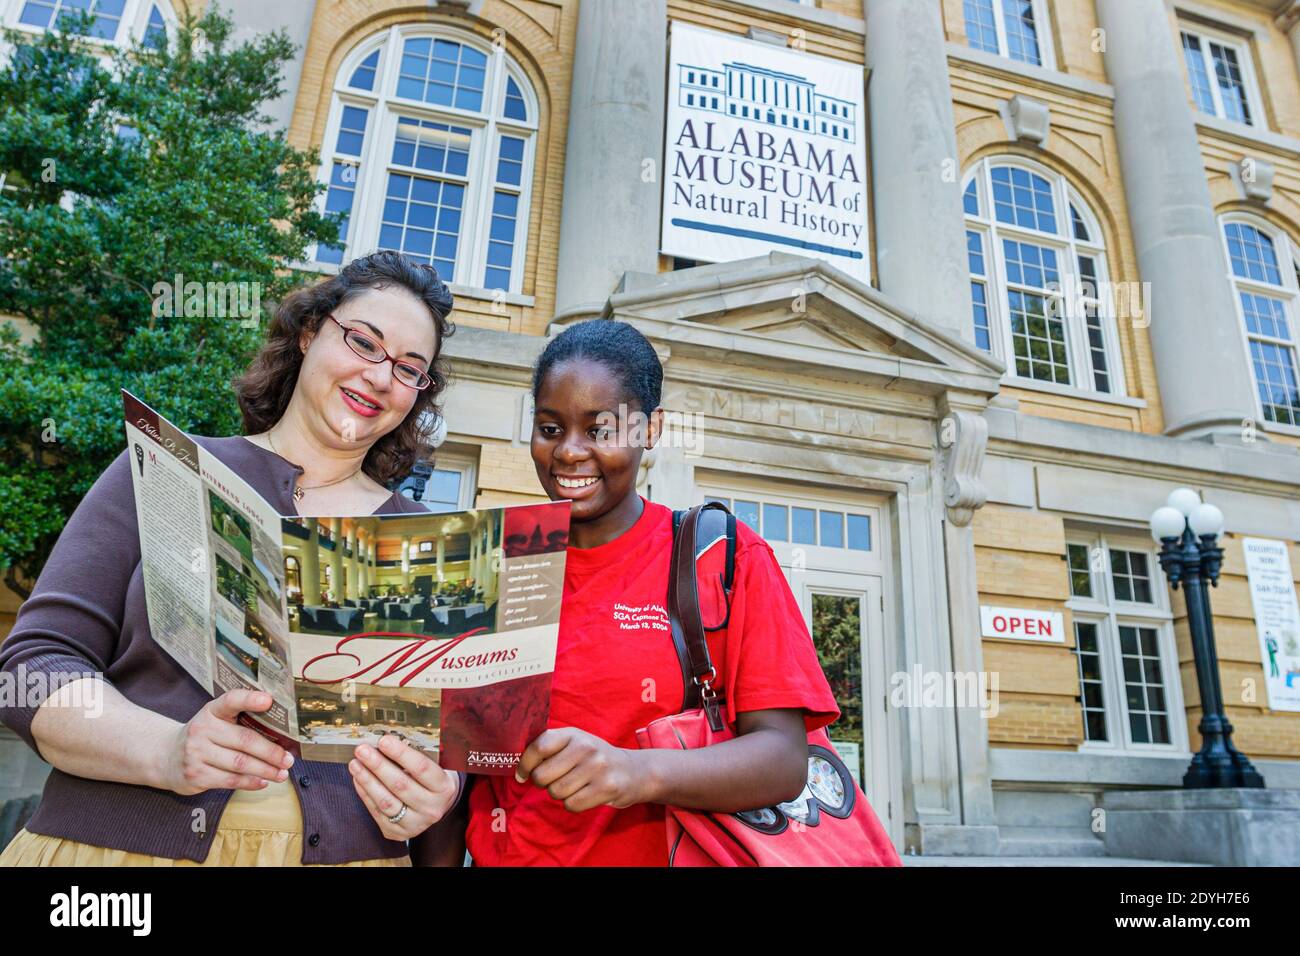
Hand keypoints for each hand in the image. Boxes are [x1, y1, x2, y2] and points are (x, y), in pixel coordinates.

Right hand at [161, 689, 293, 794]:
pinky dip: (250, 782)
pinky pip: (230, 780)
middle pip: (245, 740)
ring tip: (281, 774)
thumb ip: (240, 720)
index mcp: (211, 711)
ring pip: (240, 763)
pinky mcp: (195, 775)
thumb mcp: (216, 721)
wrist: (166, 757)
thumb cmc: (204, 737)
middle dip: (271, 752)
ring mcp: (196, 753)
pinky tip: (263, 782)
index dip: (249, 699)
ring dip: (265, 770)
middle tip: (288, 759)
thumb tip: (281, 732)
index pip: (231, 700)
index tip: (268, 700)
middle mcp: (202, 730)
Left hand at [348, 734, 460, 839]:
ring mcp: (415, 823)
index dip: (401, 753)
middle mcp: (431, 808)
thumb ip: (415, 756)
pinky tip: (358, 779)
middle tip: (362, 750)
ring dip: (367, 780)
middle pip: (400, 785)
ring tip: (355, 764)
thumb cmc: (431, 780)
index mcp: (443, 787)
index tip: (383, 740)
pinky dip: (365, 794)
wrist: (436, 806)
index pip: (421, 768)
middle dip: (378, 765)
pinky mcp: (398, 833)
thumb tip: (386, 741)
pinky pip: (377, 812)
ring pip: (386, 801)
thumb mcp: (434, 766)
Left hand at [515, 727, 648, 812]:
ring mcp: (597, 767)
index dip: (525, 764)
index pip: (538, 747)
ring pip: (556, 792)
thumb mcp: (575, 744)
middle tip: (555, 780)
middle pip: (543, 776)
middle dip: (543, 784)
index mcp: (573, 734)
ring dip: (559, 794)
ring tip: (574, 786)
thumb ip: (549, 749)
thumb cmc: (594, 759)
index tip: (522, 775)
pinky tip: (584, 795)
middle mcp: (585, 747)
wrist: (633, 771)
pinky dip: (573, 804)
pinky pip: (572, 805)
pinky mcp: (606, 787)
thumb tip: (519, 768)